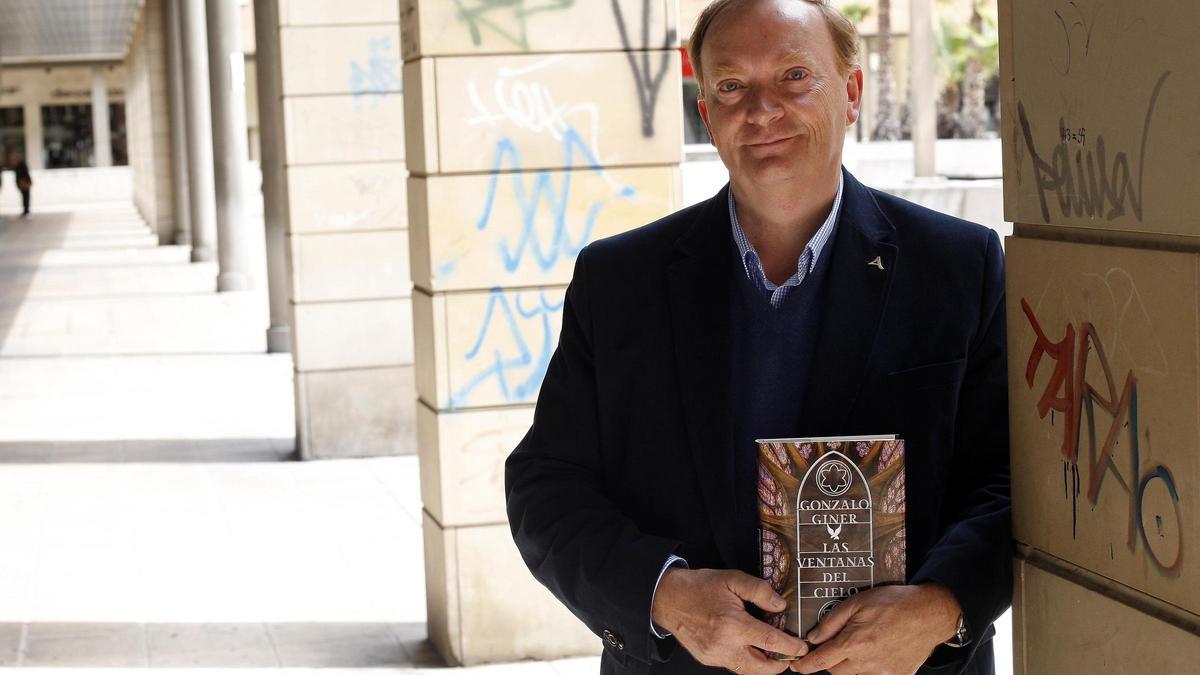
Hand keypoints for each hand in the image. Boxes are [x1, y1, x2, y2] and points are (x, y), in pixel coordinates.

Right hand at [651, 567, 807, 673]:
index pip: (771, 643)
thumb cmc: (698, 587)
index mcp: (733, 625)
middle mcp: (725, 646)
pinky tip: (748, 644)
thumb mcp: (732, 578)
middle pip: (762, 668)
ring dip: (763, 664)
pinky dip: (745, 659)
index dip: (791, 647)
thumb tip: (780, 606)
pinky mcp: (708, 659)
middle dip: (780, 665)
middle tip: (790, 654)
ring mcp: (715, 656)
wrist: (667, 598)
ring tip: (771, 650)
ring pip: (748, 670)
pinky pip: (733, 664)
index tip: (802, 647)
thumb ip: (759, 590)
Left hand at [789, 583, 960, 674]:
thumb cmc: (893, 602)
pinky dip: (868, 667)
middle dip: (829, 661)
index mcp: (855, 643)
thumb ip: (832, 621)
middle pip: (835, 671)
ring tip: (860, 644)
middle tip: (834, 645)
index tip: (796, 665)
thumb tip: (812, 637)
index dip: (805, 665)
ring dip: (849, 664)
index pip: (821, 661)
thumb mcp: (857, 602)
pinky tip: (876, 651)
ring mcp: (884, 673)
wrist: (930, 613)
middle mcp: (868, 663)